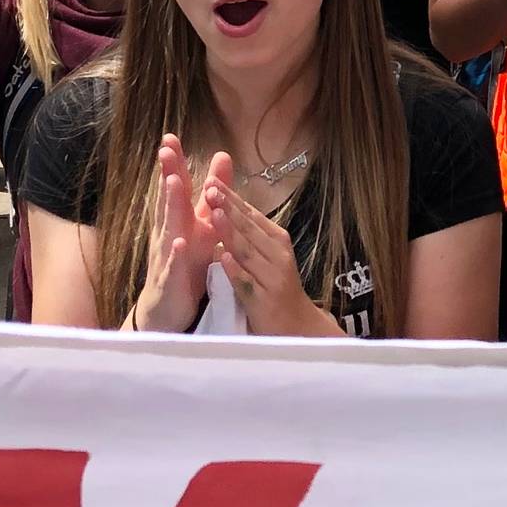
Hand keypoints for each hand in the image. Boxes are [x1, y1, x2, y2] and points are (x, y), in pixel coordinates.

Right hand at [126, 135, 216, 332]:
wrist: (168, 308)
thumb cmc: (186, 263)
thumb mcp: (201, 227)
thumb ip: (210, 196)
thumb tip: (222, 159)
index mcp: (178, 219)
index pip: (176, 187)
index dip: (174, 163)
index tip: (171, 137)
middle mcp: (169, 232)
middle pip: (169, 199)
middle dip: (168, 174)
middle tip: (166, 149)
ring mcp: (167, 255)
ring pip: (169, 227)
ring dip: (170, 205)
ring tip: (172, 182)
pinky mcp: (171, 279)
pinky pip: (173, 265)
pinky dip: (176, 253)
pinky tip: (179, 242)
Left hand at [205, 173, 341, 335]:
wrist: (297, 326)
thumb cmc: (276, 287)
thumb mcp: (268, 255)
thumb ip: (251, 234)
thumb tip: (230, 205)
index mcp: (277, 240)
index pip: (251, 214)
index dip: (231, 197)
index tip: (212, 180)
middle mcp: (278, 255)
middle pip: (249, 229)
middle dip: (228, 207)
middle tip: (209, 188)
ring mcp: (272, 278)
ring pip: (248, 252)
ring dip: (231, 232)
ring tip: (215, 214)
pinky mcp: (264, 301)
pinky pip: (247, 282)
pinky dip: (235, 270)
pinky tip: (223, 258)